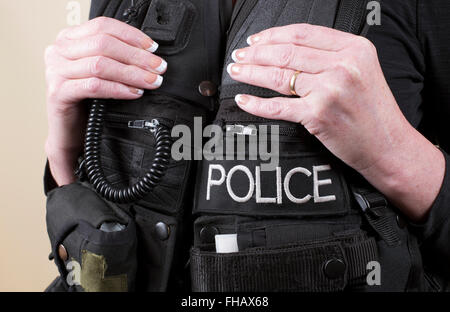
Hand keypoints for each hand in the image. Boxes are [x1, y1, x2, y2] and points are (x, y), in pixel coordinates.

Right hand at [45, 17, 166, 185]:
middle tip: (158, 67)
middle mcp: (59, 51)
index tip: (153, 49)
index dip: (132, 36)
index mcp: (69, 39)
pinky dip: (118, 89)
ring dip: (131, 73)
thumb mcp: (101, 73)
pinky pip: (94, 86)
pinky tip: (133, 93)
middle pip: (103, 44)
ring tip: (151, 81)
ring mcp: (56, 71)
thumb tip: (149, 56)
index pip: (103, 26)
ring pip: (100, 65)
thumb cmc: (86, 101)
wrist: (69, 131)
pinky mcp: (58, 93)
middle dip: (136, 56)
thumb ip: (115, 58)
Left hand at [227, 24, 444, 219]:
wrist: (388, 145)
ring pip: (279, 76)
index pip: (303, 33)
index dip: (273, 35)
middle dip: (256, 53)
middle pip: (287, 53)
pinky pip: (278, 106)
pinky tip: (244, 99)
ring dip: (251, 72)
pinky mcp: (318, 115)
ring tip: (237, 72)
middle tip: (239, 56)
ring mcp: (330, 90)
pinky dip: (256, 104)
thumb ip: (332, 55)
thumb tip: (289, 50)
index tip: (256, 40)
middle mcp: (342, 66)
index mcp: (354, 49)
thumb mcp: (362, 70)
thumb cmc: (374, 111)